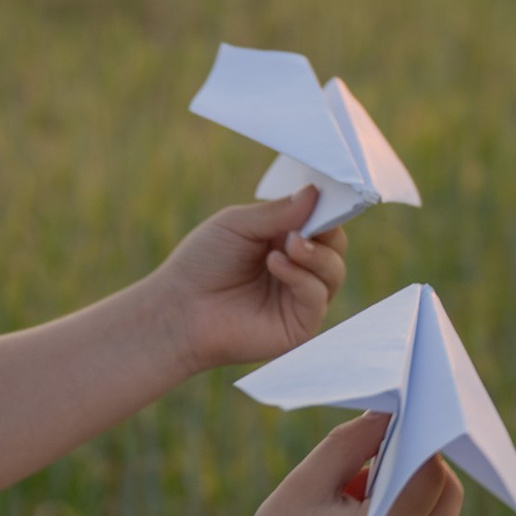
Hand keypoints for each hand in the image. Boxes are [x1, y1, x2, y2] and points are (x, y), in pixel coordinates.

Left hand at [156, 189, 347, 375]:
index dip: (327, 206)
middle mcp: (298, 267)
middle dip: (326, 229)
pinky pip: (318, 296)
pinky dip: (302, 277)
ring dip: (316, 254)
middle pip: (335, 245)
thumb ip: (279, 211)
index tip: (326, 192)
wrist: (180, 310)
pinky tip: (276, 264)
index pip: (322, 220)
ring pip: (334, 270)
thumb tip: (316, 192)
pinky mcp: (300, 324)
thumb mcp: (238, 225)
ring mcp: (300, 296)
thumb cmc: (202, 263)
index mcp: (284, 239)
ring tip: (288, 245)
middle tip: (303, 225)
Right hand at [217, 410, 464, 515]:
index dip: (419, 435)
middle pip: (447, 491)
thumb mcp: (305, 485)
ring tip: (353, 490)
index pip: (432, 470)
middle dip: (420, 461)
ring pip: (439, 513)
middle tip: (377, 446)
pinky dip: (403, 515)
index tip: (399, 413)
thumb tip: (389, 412)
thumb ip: (351, 443)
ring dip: (410, 489)